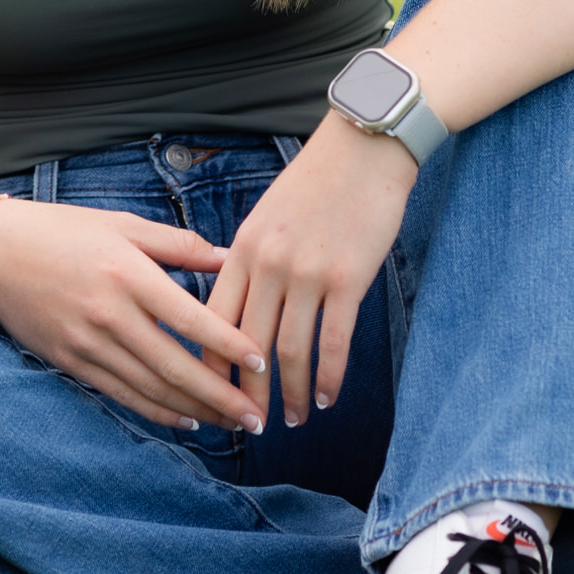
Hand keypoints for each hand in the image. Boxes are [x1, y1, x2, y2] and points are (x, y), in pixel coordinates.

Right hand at [0, 200, 267, 430]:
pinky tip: (187, 420)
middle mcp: (108, 313)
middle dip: (222, 395)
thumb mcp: (121, 224)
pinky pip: (122, 395)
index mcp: (127, 273)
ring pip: (151, 389)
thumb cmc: (61, 230)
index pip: (190, 317)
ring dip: (196, 411)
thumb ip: (177, 245)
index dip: (229, 343)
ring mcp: (87, 343)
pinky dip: (157, 412)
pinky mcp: (70, 362)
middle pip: (175, 365)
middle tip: (257, 416)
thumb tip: (229, 256)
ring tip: (233, 423)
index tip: (261, 361)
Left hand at [203, 116, 416, 427]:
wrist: (364, 149)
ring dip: (292, 393)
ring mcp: (307, 274)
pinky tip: (328, 398)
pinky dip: (329, 378)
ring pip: (290, 352)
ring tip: (294, 419)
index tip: (210, 394)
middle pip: (247, 345)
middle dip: (247, 392)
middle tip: (250, 424)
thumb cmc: (315, 182)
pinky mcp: (347, 280)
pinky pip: (334, 342)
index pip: (213, 320)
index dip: (209, 364)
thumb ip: (248, 259)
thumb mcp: (265, 216)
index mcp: (241, 250)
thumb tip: (234, 304)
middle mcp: (268, 266)